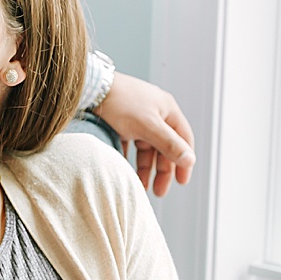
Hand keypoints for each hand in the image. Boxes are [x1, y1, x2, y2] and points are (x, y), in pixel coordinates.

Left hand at [93, 73, 195, 196]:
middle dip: (162, 170)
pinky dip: (129, 159)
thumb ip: (169, 144)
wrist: (90, 87)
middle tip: (158, 192)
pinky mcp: (122, 122)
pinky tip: (124, 172)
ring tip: (139, 186)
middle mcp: (155, 113)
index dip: (184, 161)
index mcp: (167, 110)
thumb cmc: (121, 102)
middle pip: (165, 147)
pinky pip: (130, 145)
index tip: (181, 182)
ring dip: (145, 168)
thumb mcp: (148, 126)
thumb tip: (190, 161)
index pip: (183, 140)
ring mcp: (138, 117)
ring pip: (147, 148)